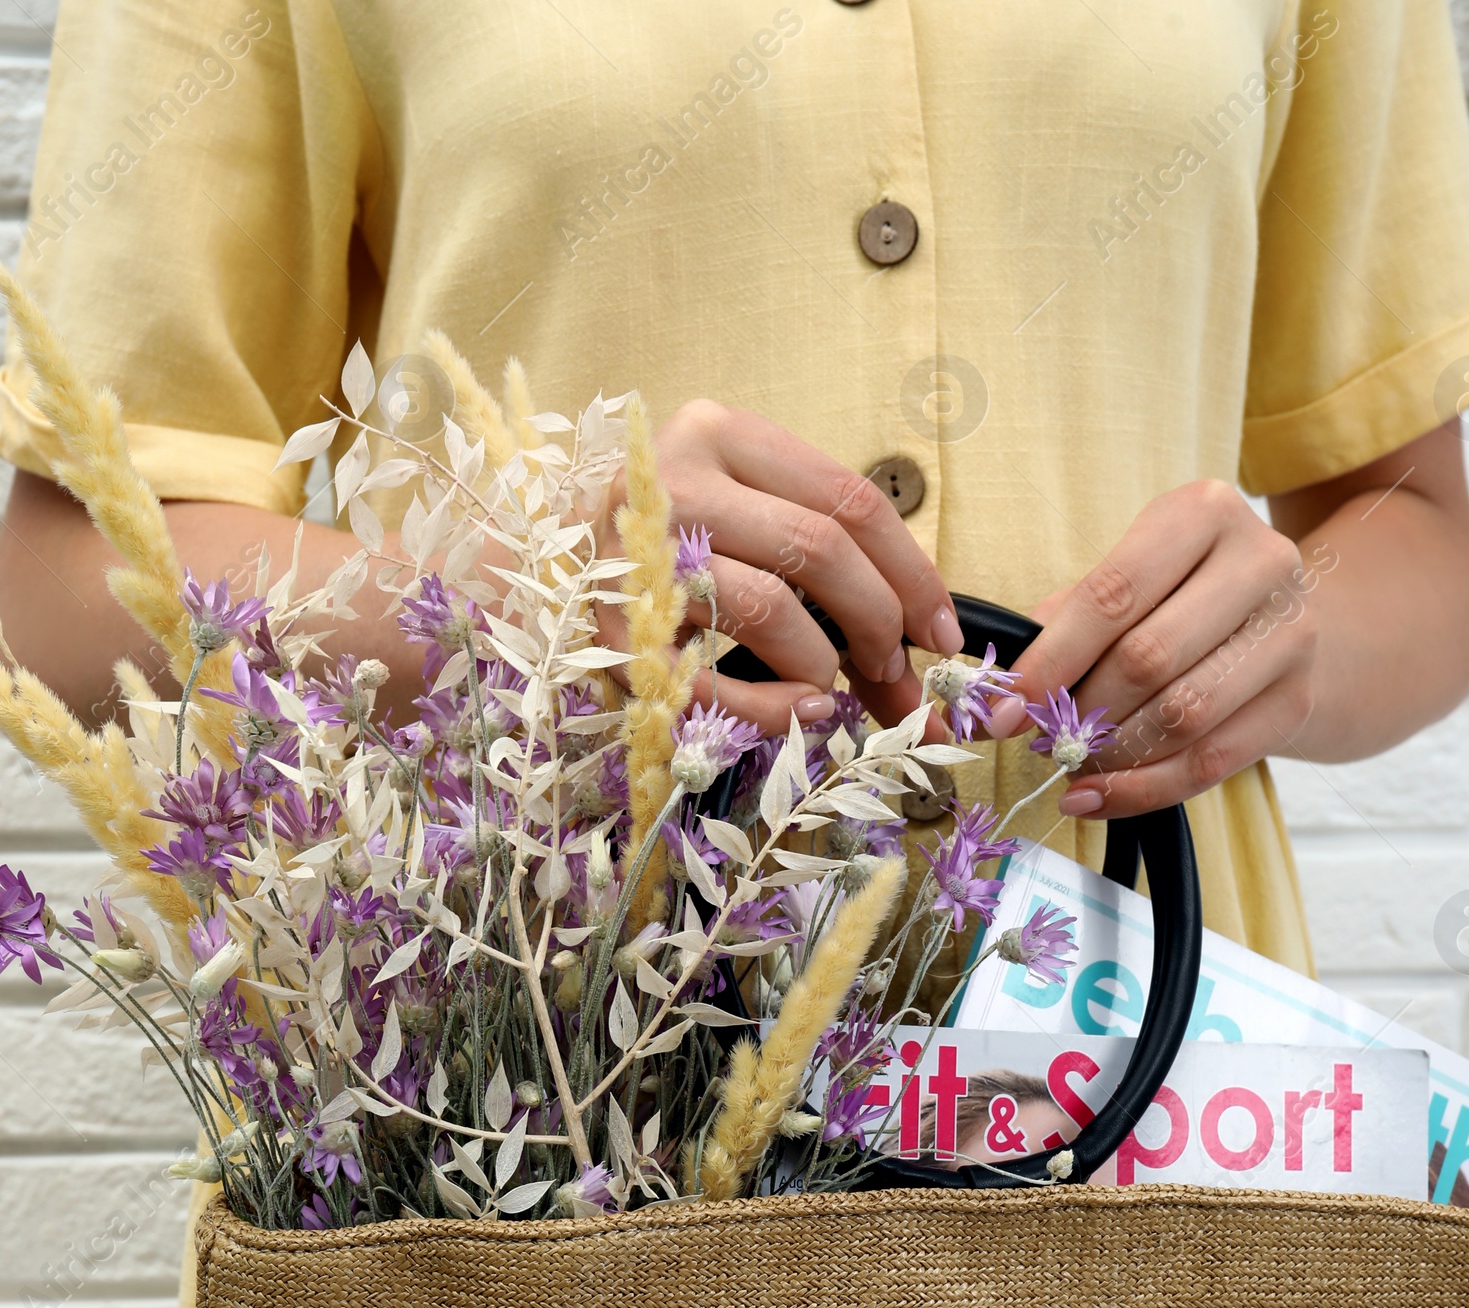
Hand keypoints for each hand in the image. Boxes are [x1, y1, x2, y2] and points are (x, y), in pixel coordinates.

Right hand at [599, 399, 960, 737]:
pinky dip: (773, 710)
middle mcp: (675, 479)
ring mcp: (636, 554)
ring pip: (770, 607)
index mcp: (719, 433)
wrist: (525, 568)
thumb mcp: (736, 513)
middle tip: (892, 673)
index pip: (848, 497)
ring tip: (829, 690)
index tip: (943, 632)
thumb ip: (816, 556)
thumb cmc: (653, 545)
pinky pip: (715, 681)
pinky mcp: (610, 631)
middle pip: (820, 547)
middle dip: (879, 624)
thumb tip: (921, 641)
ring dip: (823, 664)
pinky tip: (795, 714)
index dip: (912, 572)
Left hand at [988, 479, 1321, 815]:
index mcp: (1205, 512)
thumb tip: (1009, 691)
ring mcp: (1291, 632)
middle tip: (1041, 738)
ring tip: (1071, 763)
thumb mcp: (1132, 578)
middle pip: (1148, 658)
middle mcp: (1261, 561)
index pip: (1114, 594)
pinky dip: (1142, 790)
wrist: (1284, 621)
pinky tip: (1097, 797)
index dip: (1051, 660)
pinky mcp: (1297, 700)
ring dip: (1110, 753)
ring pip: (1181, 715)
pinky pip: (1210, 761)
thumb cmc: (1183, 598)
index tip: (1006, 707)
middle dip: (1080, 710)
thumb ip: (1070, 620)